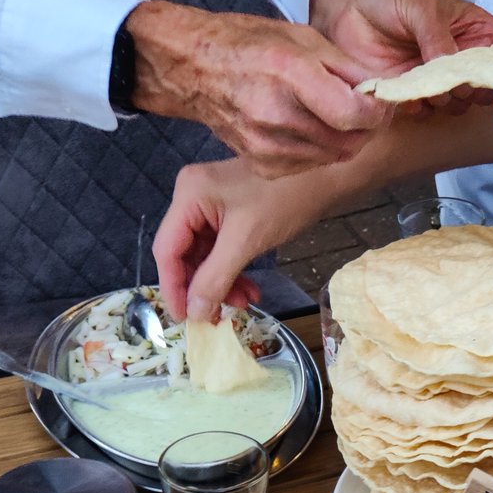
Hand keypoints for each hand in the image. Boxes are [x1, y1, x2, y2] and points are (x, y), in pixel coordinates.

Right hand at [126, 0, 391, 177]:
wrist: (194, 69)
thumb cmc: (249, 45)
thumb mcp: (302, 38)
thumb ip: (347, 67)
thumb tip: (384, 88)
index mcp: (289, 74)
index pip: (354, 114)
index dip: (378, 112)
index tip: (382, 102)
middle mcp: (277, 114)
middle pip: (350, 140)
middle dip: (367, 127)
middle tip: (365, 108)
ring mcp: (267, 145)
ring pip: (335, 156)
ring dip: (345, 139)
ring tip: (335, 114)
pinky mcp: (263, 165)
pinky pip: (311, 165)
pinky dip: (321, 150)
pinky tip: (309, 128)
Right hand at [153, 160, 308, 322]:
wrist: (325, 173)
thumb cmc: (286, 198)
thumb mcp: (246, 242)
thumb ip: (215, 278)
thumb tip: (194, 312)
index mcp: (189, 196)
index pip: (167, 250)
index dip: (173, 288)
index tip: (184, 319)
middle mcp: (193, 197)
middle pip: (185, 255)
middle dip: (203, 287)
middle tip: (219, 316)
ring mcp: (211, 204)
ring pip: (205, 256)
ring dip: (221, 283)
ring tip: (244, 303)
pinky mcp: (230, 212)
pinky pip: (222, 249)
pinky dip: (233, 271)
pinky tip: (249, 289)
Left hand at [309, 0, 492, 111]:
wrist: (344, 6)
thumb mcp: (418, 4)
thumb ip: (438, 36)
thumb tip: (452, 70)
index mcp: (473, 29)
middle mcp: (460, 57)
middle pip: (488, 86)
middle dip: (478, 88)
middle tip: (459, 80)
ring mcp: (438, 79)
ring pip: (461, 105)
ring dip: (449, 100)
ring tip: (428, 82)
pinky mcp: (414, 96)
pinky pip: (429, 113)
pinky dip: (422, 107)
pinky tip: (408, 91)